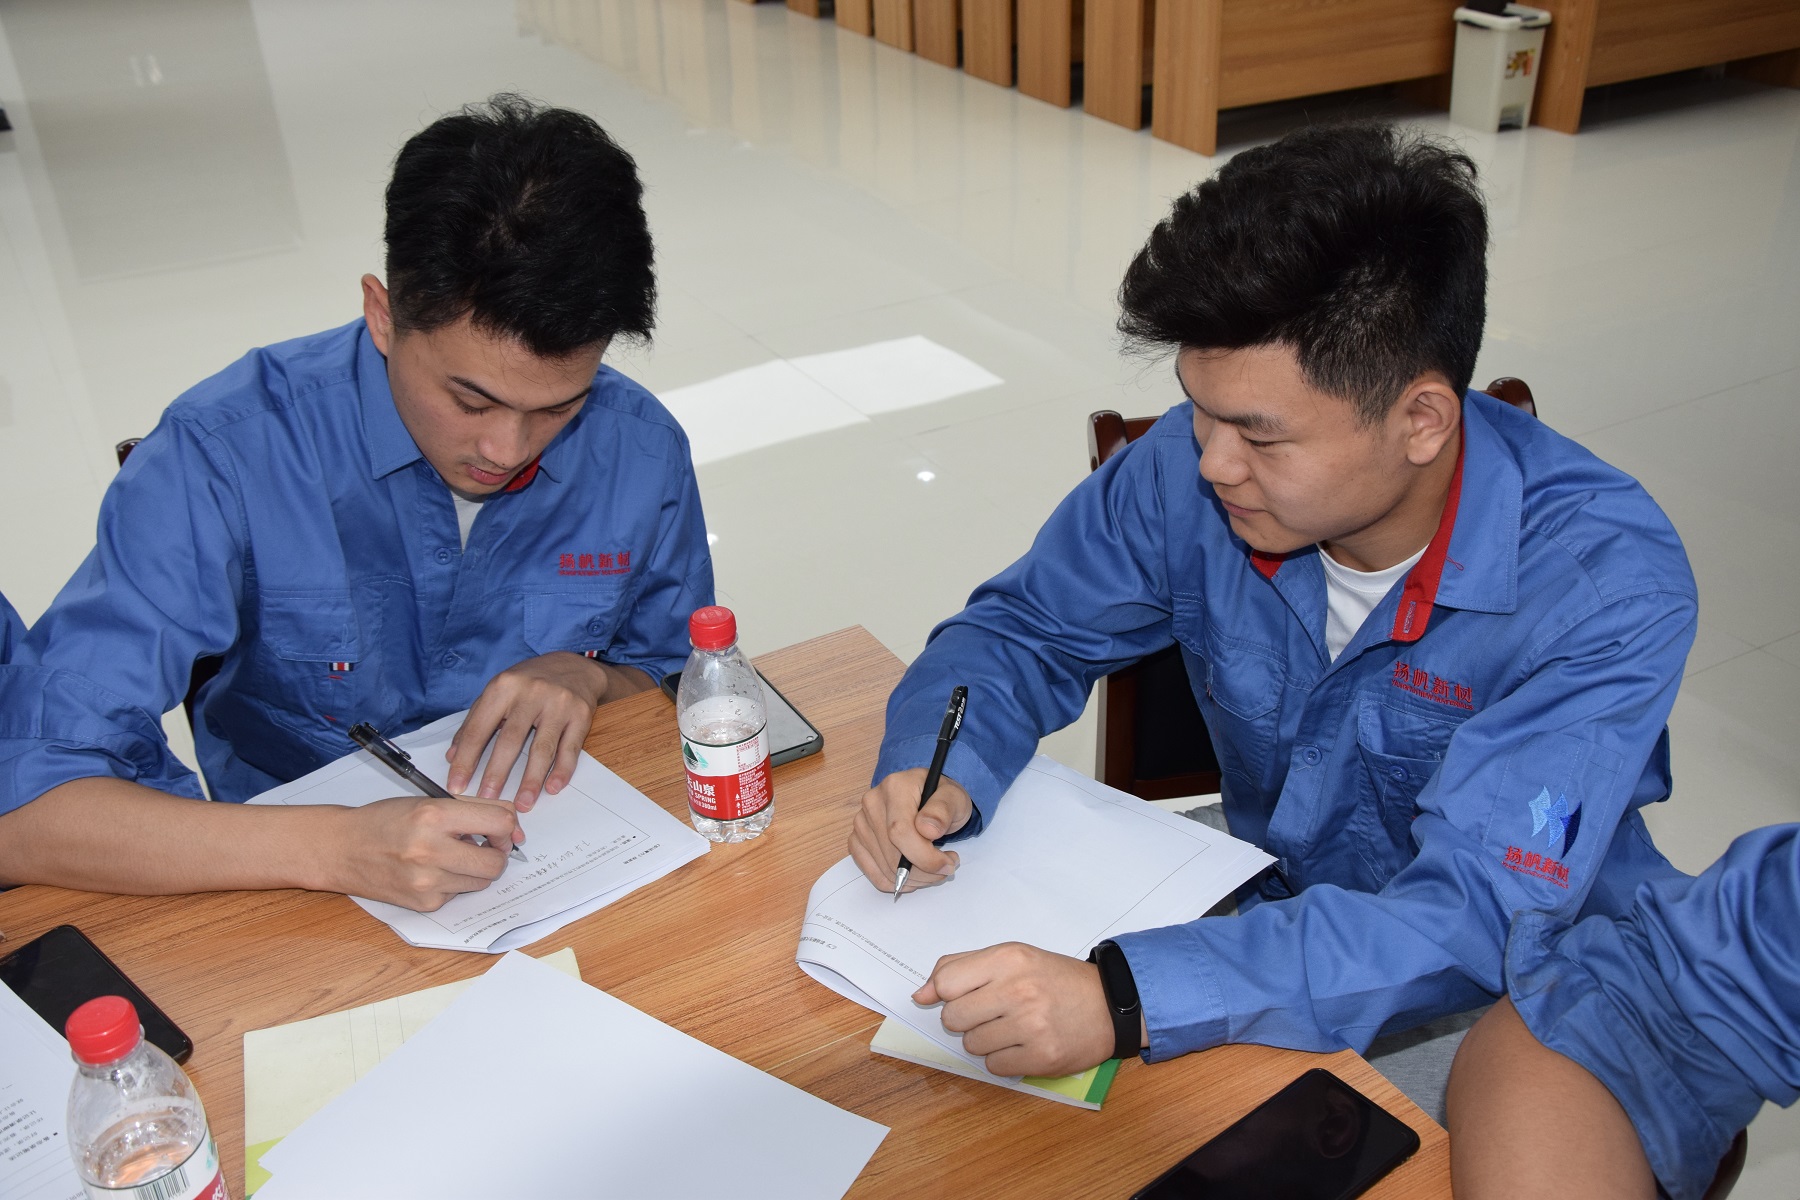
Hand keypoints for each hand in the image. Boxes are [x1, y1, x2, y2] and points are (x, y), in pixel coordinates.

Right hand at [331, 794, 522, 911]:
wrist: (342, 849)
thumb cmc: (385, 821)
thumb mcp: (428, 801)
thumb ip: (473, 809)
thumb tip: (513, 827)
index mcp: (434, 816)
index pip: (500, 822)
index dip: (508, 826)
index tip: (500, 828)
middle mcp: (430, 851)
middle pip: (496, 861)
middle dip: (496, 853)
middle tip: (482, 845)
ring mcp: (427, 882)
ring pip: (481, 881)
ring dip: (474, 869)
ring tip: (449, 856)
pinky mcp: (424, 904)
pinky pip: (459, 894)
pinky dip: (453, 882)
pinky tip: (430, 871)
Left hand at [447, 652, 611, 809]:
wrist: (574, 665)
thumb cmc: (530, 682)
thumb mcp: (498, 692)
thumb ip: (475, 722)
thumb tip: (454, 756)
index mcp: (503, 687)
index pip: (479, 729)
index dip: (466, 760)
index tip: (457, 785)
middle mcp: (531, 693)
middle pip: (510, 740)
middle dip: (496, 774)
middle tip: (485, 799)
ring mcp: (558, 704)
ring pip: (542, 749)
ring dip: (531, 780)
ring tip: (522, 803)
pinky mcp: (581, 715)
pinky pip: (570, 749)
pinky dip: (562, 771)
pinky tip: (553, 788)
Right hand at [850, 768, 972, 893]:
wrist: (929, 799)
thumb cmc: (941, 799)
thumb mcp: (954, 798)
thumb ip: (944, 810)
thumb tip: (928, 830)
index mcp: (895, 787)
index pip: (900, 832)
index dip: (924, 856)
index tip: (947, 864)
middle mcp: (872, 803)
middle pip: (892, 854)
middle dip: (924, 871)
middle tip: (946, 868)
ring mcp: (862, 823)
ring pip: (885, 868)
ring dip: (914, 879)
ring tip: (934, 868)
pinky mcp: (858, 841)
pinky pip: (874, 873)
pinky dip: (898, 882)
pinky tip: (915, 874)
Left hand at [913, 943, 1122, 1076]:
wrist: (1109, 1004)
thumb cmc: (1055, 979)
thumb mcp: (1011, 957)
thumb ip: (961, 968)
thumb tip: (920, 995)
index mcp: (1009, 958)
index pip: (946, 982)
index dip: (947, 993)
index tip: (963, 996)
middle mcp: (1019, 990)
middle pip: (953, 1018)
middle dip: (966, 1019)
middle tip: (993, 1013)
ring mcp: (1031, 1025)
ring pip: (972, 1045)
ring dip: (986, 1040)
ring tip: (1013, 1028)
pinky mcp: (1042, 1057)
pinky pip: (994, 1066)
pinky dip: (1004, 1059)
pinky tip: (1023, 1044)